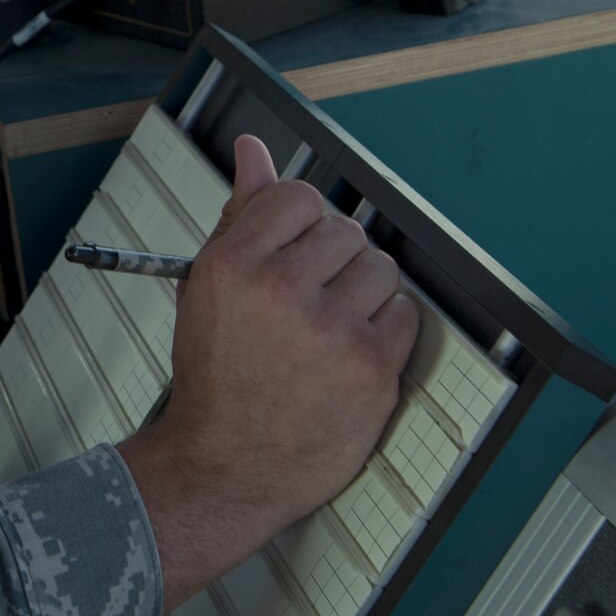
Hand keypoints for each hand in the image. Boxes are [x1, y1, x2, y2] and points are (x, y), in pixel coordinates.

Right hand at [117, 134, 418, 612]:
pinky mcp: (371, 368)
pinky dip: (385, 331)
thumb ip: (240, 213)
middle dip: (333, 264)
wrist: (225, 466)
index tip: (295, 257)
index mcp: (233, 264)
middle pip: (345, 232)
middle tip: (308, 305)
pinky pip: (405, 315)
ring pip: (381, 269)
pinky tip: (350, 354)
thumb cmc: (217, 375)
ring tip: (329, 330)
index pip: (300, 197)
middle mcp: (281, 290)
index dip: (303, 227)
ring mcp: (330, 330)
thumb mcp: (210, 287)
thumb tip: (253, 150)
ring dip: (363, 294)